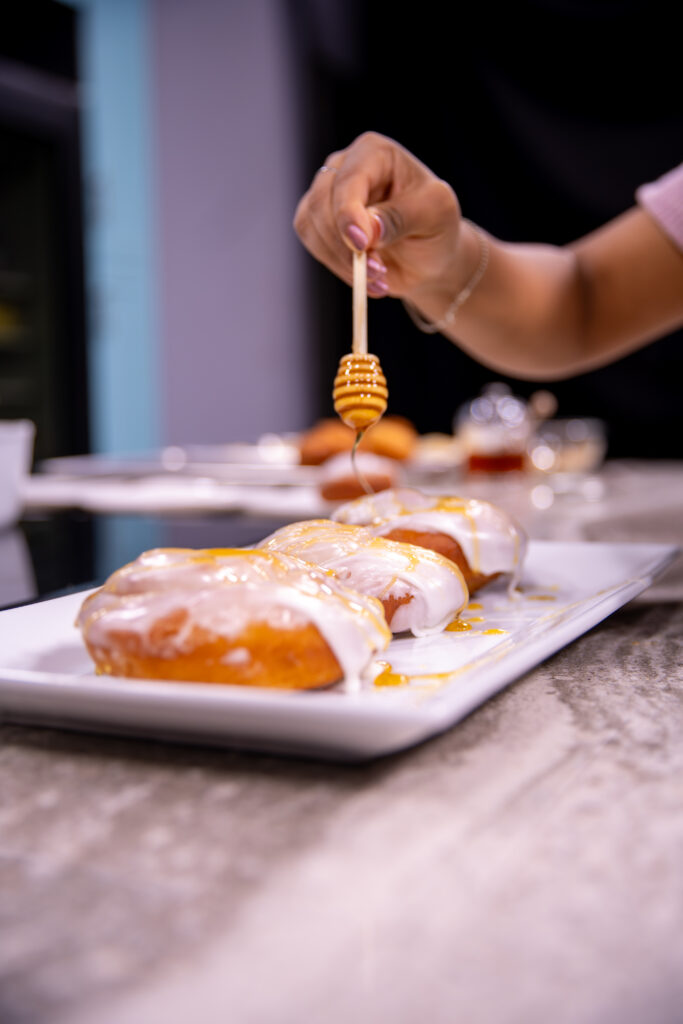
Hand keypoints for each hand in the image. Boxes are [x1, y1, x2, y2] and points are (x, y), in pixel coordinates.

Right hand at [294, 132, 463, 299]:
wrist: (426, 252)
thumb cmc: (434, 224)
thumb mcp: (435, 215)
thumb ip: (402, 217)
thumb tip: (369, 229)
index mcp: (375, 152)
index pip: (349, 179)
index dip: (349, 213)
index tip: (361, 245)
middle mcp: (344, 166)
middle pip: (322, 203)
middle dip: (346, 245)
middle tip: (377, 273)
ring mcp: (326, 194)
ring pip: (312, 226)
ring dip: (343, 261)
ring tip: (379, 278)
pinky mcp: (316, 222)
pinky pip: (313, 245)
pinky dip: (338, 267)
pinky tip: (365, 278)